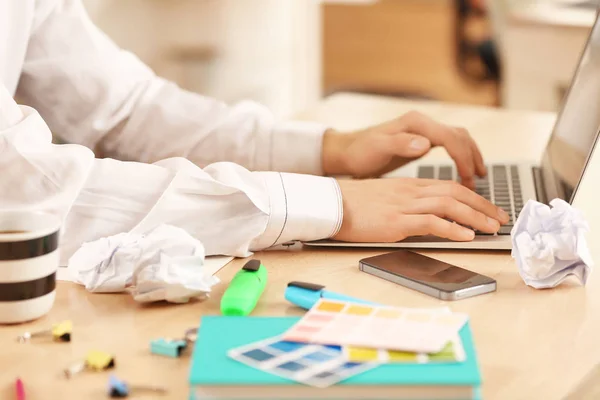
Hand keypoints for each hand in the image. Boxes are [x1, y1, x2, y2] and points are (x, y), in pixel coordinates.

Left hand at [322, 111, 485, 188]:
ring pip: (458, 140)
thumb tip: (425, 144)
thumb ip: (400, 144)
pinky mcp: (422, 141)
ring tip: (477, 179)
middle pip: (460, 136)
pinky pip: (450, 147)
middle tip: (478, 181)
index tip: (469, 177)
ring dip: (471, 157)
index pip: (450, 137)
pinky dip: (461, 158)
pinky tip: (463, 174)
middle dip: (473, 157)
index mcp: (415, 123)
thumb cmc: (359, 151)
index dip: (463, 157)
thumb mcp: (377, 148)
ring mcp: (423, 132)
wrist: (347, 151)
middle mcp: (422, 124)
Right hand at [333, 178, 509, 241]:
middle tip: (501, 219)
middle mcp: (410, 192)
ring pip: (449, 205)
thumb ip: (406, 204)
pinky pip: (431, 222)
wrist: (329, 204)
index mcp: (408, 187)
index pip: (449, 187)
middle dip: (483, 206)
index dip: (474, 198)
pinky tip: (466, 236)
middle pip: (456, 193)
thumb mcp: (384, 199)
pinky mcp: (395, 221)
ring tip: (492, 229)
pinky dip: (452, 228)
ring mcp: (403, 205)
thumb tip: (425, 218)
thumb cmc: (352, 204)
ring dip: (475, 217)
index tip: (489, 209)